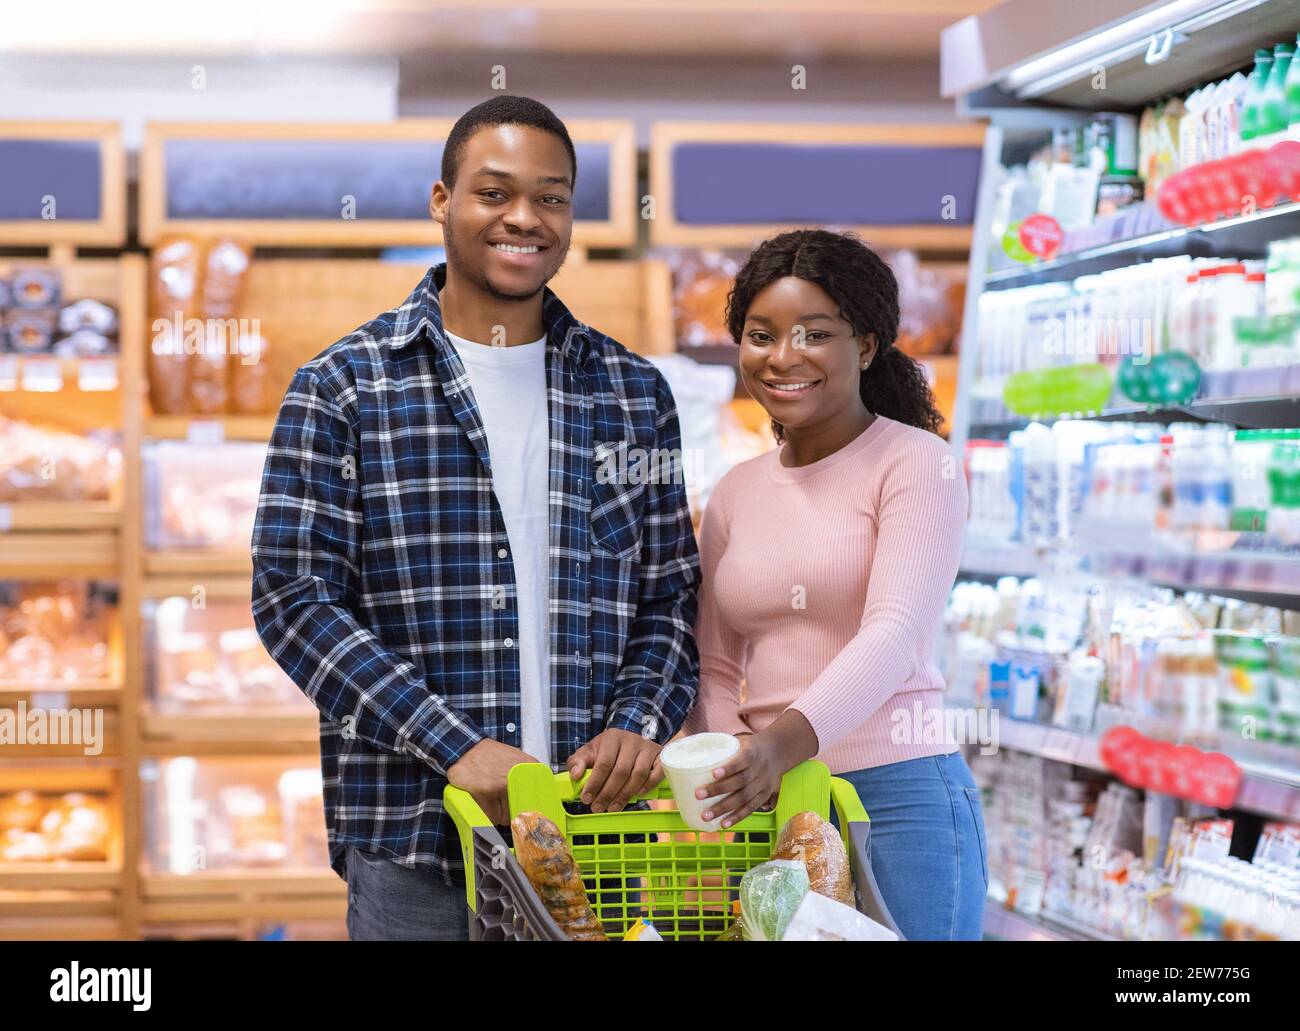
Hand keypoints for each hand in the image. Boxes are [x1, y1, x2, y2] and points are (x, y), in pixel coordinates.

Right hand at [447, 738, 540, 826]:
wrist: (465, 749)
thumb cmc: (489, 756)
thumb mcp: (515, 758)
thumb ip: (526, 775)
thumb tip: (535, 798)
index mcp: (529, 767)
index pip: (539, 798)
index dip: (530, 808)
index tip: (525, 812)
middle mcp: (518, 776)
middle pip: (521, 811)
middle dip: (512, 812)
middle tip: (503, 805)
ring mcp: (502, 785)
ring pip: (506, 817)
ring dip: (498, 814)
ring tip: (491, 801)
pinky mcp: (486, 793)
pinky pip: (492, 816)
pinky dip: (487, 815)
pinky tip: (483, 802)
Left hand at [566, 729, 662, 812]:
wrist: (630, 741)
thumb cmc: (607, 750)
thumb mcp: (590, 752)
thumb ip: (577, 762)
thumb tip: (575, 775)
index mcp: (612, 737)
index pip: (604, 763)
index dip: (595, 783)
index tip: (586, 799)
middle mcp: (631, 740)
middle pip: (621, 771)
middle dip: (608, 793)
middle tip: (598, 808)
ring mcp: (647, 748)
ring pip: (639, 774)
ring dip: (625, 795)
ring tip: (613, 807)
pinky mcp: (659, 756)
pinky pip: (658, 773)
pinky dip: (649, 785)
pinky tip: (638, 794)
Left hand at [699, 713, 817, 828]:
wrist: (776, 752)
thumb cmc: (749, 747)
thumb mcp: (738, 741)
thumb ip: (720, 747)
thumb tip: (689, 751)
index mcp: (751, 752)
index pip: (741, 760)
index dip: (728, 768)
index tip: (713, 773)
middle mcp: (759, 769)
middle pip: (740, 782)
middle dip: (718, 790)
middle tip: (698, 795)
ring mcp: (763, 784)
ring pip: (744, 798)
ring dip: (724, 808)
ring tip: (706, 816)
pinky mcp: (764, 796)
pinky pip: (750, 808)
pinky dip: (737, 817)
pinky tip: (723, 824)